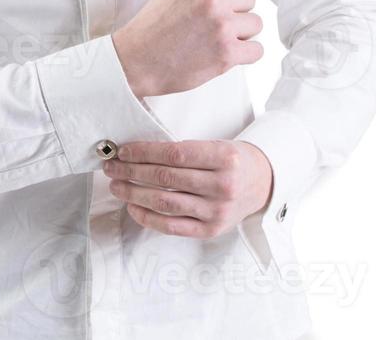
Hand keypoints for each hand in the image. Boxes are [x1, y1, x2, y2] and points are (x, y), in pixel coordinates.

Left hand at [104, 139, 273, 239]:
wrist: (263, 183)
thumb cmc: (234, 161)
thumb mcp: (218, 146)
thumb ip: (184, 150)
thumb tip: (137, 153)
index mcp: (225, 157)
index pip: (174, 154)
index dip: (143, 152)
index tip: (123, 151)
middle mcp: (223, 185)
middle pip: (166, 178)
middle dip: (132, 171)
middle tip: (112, 167)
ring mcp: (217, 211)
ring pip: (164, 202)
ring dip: (134, 193)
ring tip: (117, 186)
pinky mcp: (210, 230)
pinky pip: (171, 226)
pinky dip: (147, 217)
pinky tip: (133, 207)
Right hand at [111, 0, 262, 96]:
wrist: (134, 63)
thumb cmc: (152, 29)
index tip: (217, 5)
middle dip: (236, 13)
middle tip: (216, 27)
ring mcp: (221, 25)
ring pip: (255, 24)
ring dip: (242, 34)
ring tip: (219, 42)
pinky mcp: (227, 52)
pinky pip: (257, 50)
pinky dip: (246, 55)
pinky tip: (227, 56)